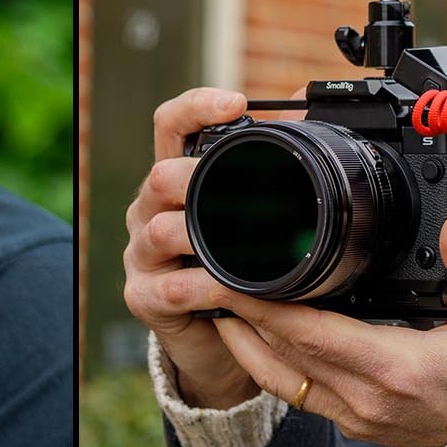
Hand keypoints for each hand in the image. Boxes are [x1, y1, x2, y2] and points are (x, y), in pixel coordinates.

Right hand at [122, 87, 261, 408]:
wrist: (221, 342)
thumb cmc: (238, 271)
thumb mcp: (256, 218)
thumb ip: (272, 165)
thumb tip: (305, 108)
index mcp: (176, 180)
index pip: (170, 125)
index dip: (196, 107)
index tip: (236, 103)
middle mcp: (149, 210)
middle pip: (160, 176)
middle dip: (199, 179)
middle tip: (243, 190)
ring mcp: (141, 254)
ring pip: (161, 230)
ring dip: (205, 239)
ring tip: (246, 250)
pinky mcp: (142, 297)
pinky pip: (172, 287)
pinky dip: (208, 287)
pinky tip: (233, 291)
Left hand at [209, 212, 446, 446]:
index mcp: (398, 367)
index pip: (313, 332)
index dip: (267, 304)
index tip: (233, 273)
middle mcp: (366, 396)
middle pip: (283, 350)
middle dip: (240, 312)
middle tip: (205, 272)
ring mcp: (353, 414)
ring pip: (278, 375)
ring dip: (241, 338)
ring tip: (210, 298)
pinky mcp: (349, 420)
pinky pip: (292, 390)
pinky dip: (262, 360)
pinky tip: (245, 332)